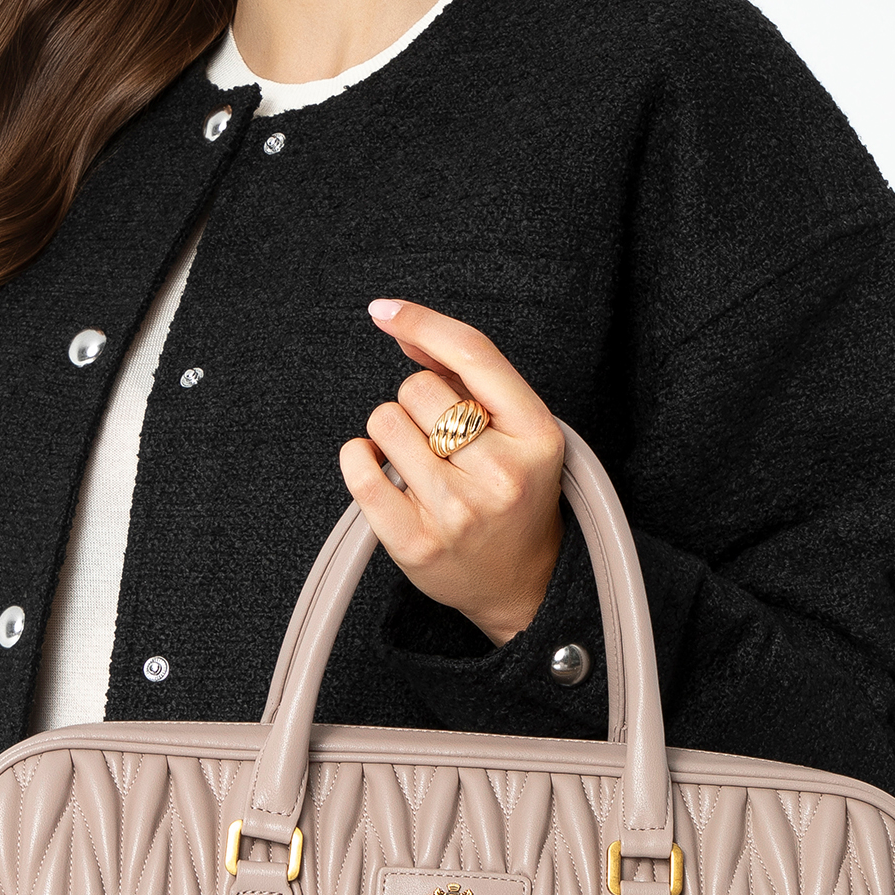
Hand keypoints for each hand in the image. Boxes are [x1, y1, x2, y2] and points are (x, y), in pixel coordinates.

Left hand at [340, 300, 564, 645]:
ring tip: (421, 463)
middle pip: (419, 387)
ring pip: (386, 422)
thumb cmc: (513, 495)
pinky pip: (360, 470)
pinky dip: (358, 457)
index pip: (472, 354)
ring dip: (392, 433)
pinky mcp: (416, 544)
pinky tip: (378, 467)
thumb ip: (465, 375)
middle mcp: (502, 473)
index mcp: (537, 434)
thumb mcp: (515, 429)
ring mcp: (458, 512)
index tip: (384, 311)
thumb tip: (403, 326)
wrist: (522, 583)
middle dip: (419, 403)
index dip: (422, 322)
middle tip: (443, 441)